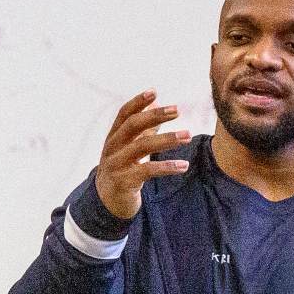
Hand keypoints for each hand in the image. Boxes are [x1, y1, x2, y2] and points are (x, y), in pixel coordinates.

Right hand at [95, 91, 190, 219]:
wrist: (107, 202)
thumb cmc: (122, 170)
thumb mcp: (129, 148)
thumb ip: (144, 129)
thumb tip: (157, 105)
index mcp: (114, 137)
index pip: (124, 114)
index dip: (138, 102)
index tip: (154, 92)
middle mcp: (112, 148)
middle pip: (132, 126)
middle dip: (155, 116)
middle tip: (177, 110)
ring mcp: (116, 165)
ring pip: (142, 147)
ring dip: (167, 140)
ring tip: (187, 135)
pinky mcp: (124, 181)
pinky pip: (147, 171)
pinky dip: (167, 167)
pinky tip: (183, 166)